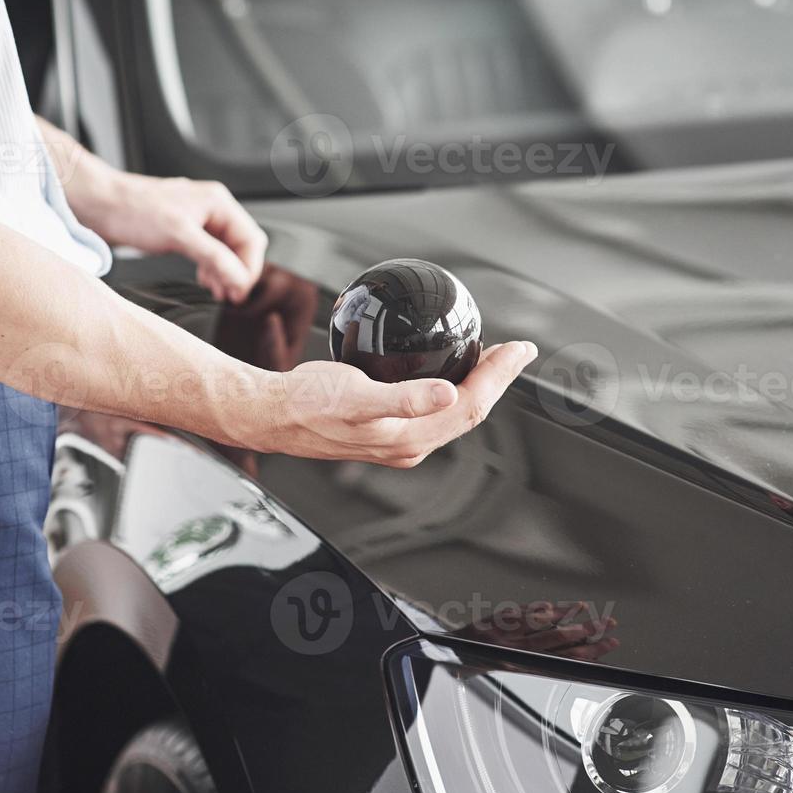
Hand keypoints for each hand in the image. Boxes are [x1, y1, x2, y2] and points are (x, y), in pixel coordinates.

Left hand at [85, 174, 266, 302]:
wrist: (100, 205)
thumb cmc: (133, 209)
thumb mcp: (179, 235)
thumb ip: (214, 257)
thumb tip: (240, 278)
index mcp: (218, 203)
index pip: (251, 239)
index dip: (249, 267)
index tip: (240, 291)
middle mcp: (212, 209)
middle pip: (242, 246)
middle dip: (238, 271)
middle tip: (230, 295)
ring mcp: (198, 220)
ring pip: (226, 251)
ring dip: (225, 273)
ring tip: (218, 291)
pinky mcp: (184, 231)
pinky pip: (209, 253)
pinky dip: (211, 269)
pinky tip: (205, 280)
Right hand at [244, 341, 537, 466]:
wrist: (273, 415)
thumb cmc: (307, 405)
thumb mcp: (355, 397)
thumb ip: (403, 399)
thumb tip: (446, 396)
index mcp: (410, 439)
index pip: (471, 407)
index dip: (500, 377)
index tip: (519, 349)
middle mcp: (411, 444)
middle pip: (470, 410)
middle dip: (497, 379)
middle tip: (516, 348)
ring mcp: (400, 439)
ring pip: (453, 411)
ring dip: (477, 382)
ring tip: (491, 355)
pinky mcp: (387, 428)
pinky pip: (432, 406)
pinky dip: (450, 384)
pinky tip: (446, 367)